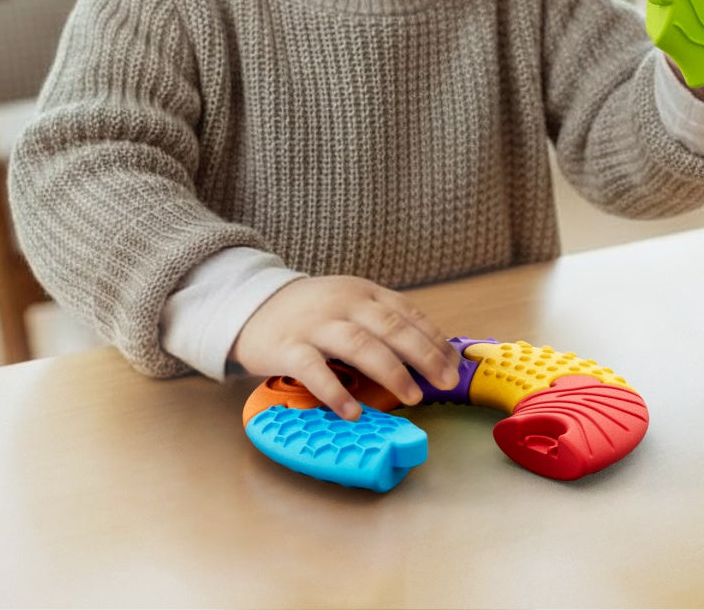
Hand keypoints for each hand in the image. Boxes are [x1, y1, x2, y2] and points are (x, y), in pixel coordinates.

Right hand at [231, 275, 460, 419]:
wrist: (250, 306)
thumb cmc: (311, 314)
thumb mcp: (348, 305)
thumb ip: (381, 323)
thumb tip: (430, 356)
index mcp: (362, 292)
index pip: (406, 313)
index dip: (433, 339)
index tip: (453, 365)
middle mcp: (342, 304)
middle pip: (390, 327)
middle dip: (423, 355)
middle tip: (444, 382)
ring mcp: (314, 324)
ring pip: (359, 344)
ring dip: (390, 371)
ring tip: (411, 396)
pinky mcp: (287, 348)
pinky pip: (314, 370)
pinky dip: (336, 391)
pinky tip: (353, 412)